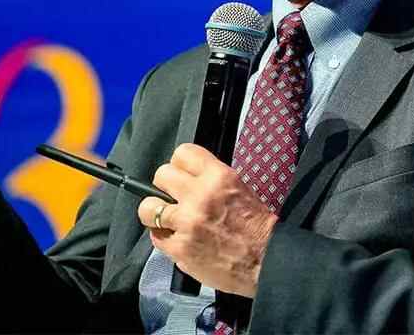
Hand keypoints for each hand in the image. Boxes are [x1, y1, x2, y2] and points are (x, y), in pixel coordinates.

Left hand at [137, 144, 276, 297]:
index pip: (183, 153)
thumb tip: (187, 179)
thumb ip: (210, 181)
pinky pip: (155, 236)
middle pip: (161, 175)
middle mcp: (199, 196)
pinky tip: (177, 239)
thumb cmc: (256, 227)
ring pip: (148, 208)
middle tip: (172, 197)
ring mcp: (186, 222)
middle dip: (164, 186)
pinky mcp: (179, 248)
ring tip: (167, 219)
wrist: (266, 260)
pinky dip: (163, 238)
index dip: (179, 164)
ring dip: (155, 213)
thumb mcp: (239, 189)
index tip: (180, 174)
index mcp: (218, 177)